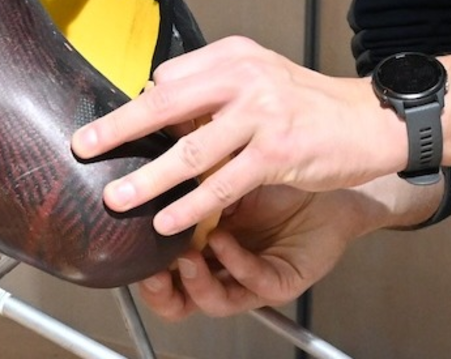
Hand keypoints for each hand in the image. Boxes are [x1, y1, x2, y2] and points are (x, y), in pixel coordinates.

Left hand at [72, 36, 405, 235]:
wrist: (370, 122)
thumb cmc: (312, 105)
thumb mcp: (261, 78)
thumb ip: (214, 89)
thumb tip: (158, 102)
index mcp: (235, 56)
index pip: (169, 79)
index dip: (140, 108)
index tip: (110, 132)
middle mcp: (245, 78)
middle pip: (166, 104)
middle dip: (120, 129)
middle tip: (85, 146)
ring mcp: (261, 116)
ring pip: (190, 152)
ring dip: (148, 179)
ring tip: (117, 197)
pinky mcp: (277, 154)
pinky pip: (222, 185)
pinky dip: (191, 207)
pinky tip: (168, 223)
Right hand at [134, 184, 367, 319]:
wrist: (327, 173)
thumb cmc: (275, 171)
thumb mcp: (221, 167)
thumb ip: (184, 169)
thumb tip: (142, 148)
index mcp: (200, 243)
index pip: (160, 268)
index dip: (140, 267)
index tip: (122, 249)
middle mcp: (221, 268)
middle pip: (179, 300)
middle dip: (162, 292)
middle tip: (151, 273)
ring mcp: (249, 279)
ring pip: (214, 301)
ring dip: (197, 282)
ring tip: (187, 257)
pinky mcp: (280, 281)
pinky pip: (253, 283)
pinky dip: (236, 264)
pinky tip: (224, 241)